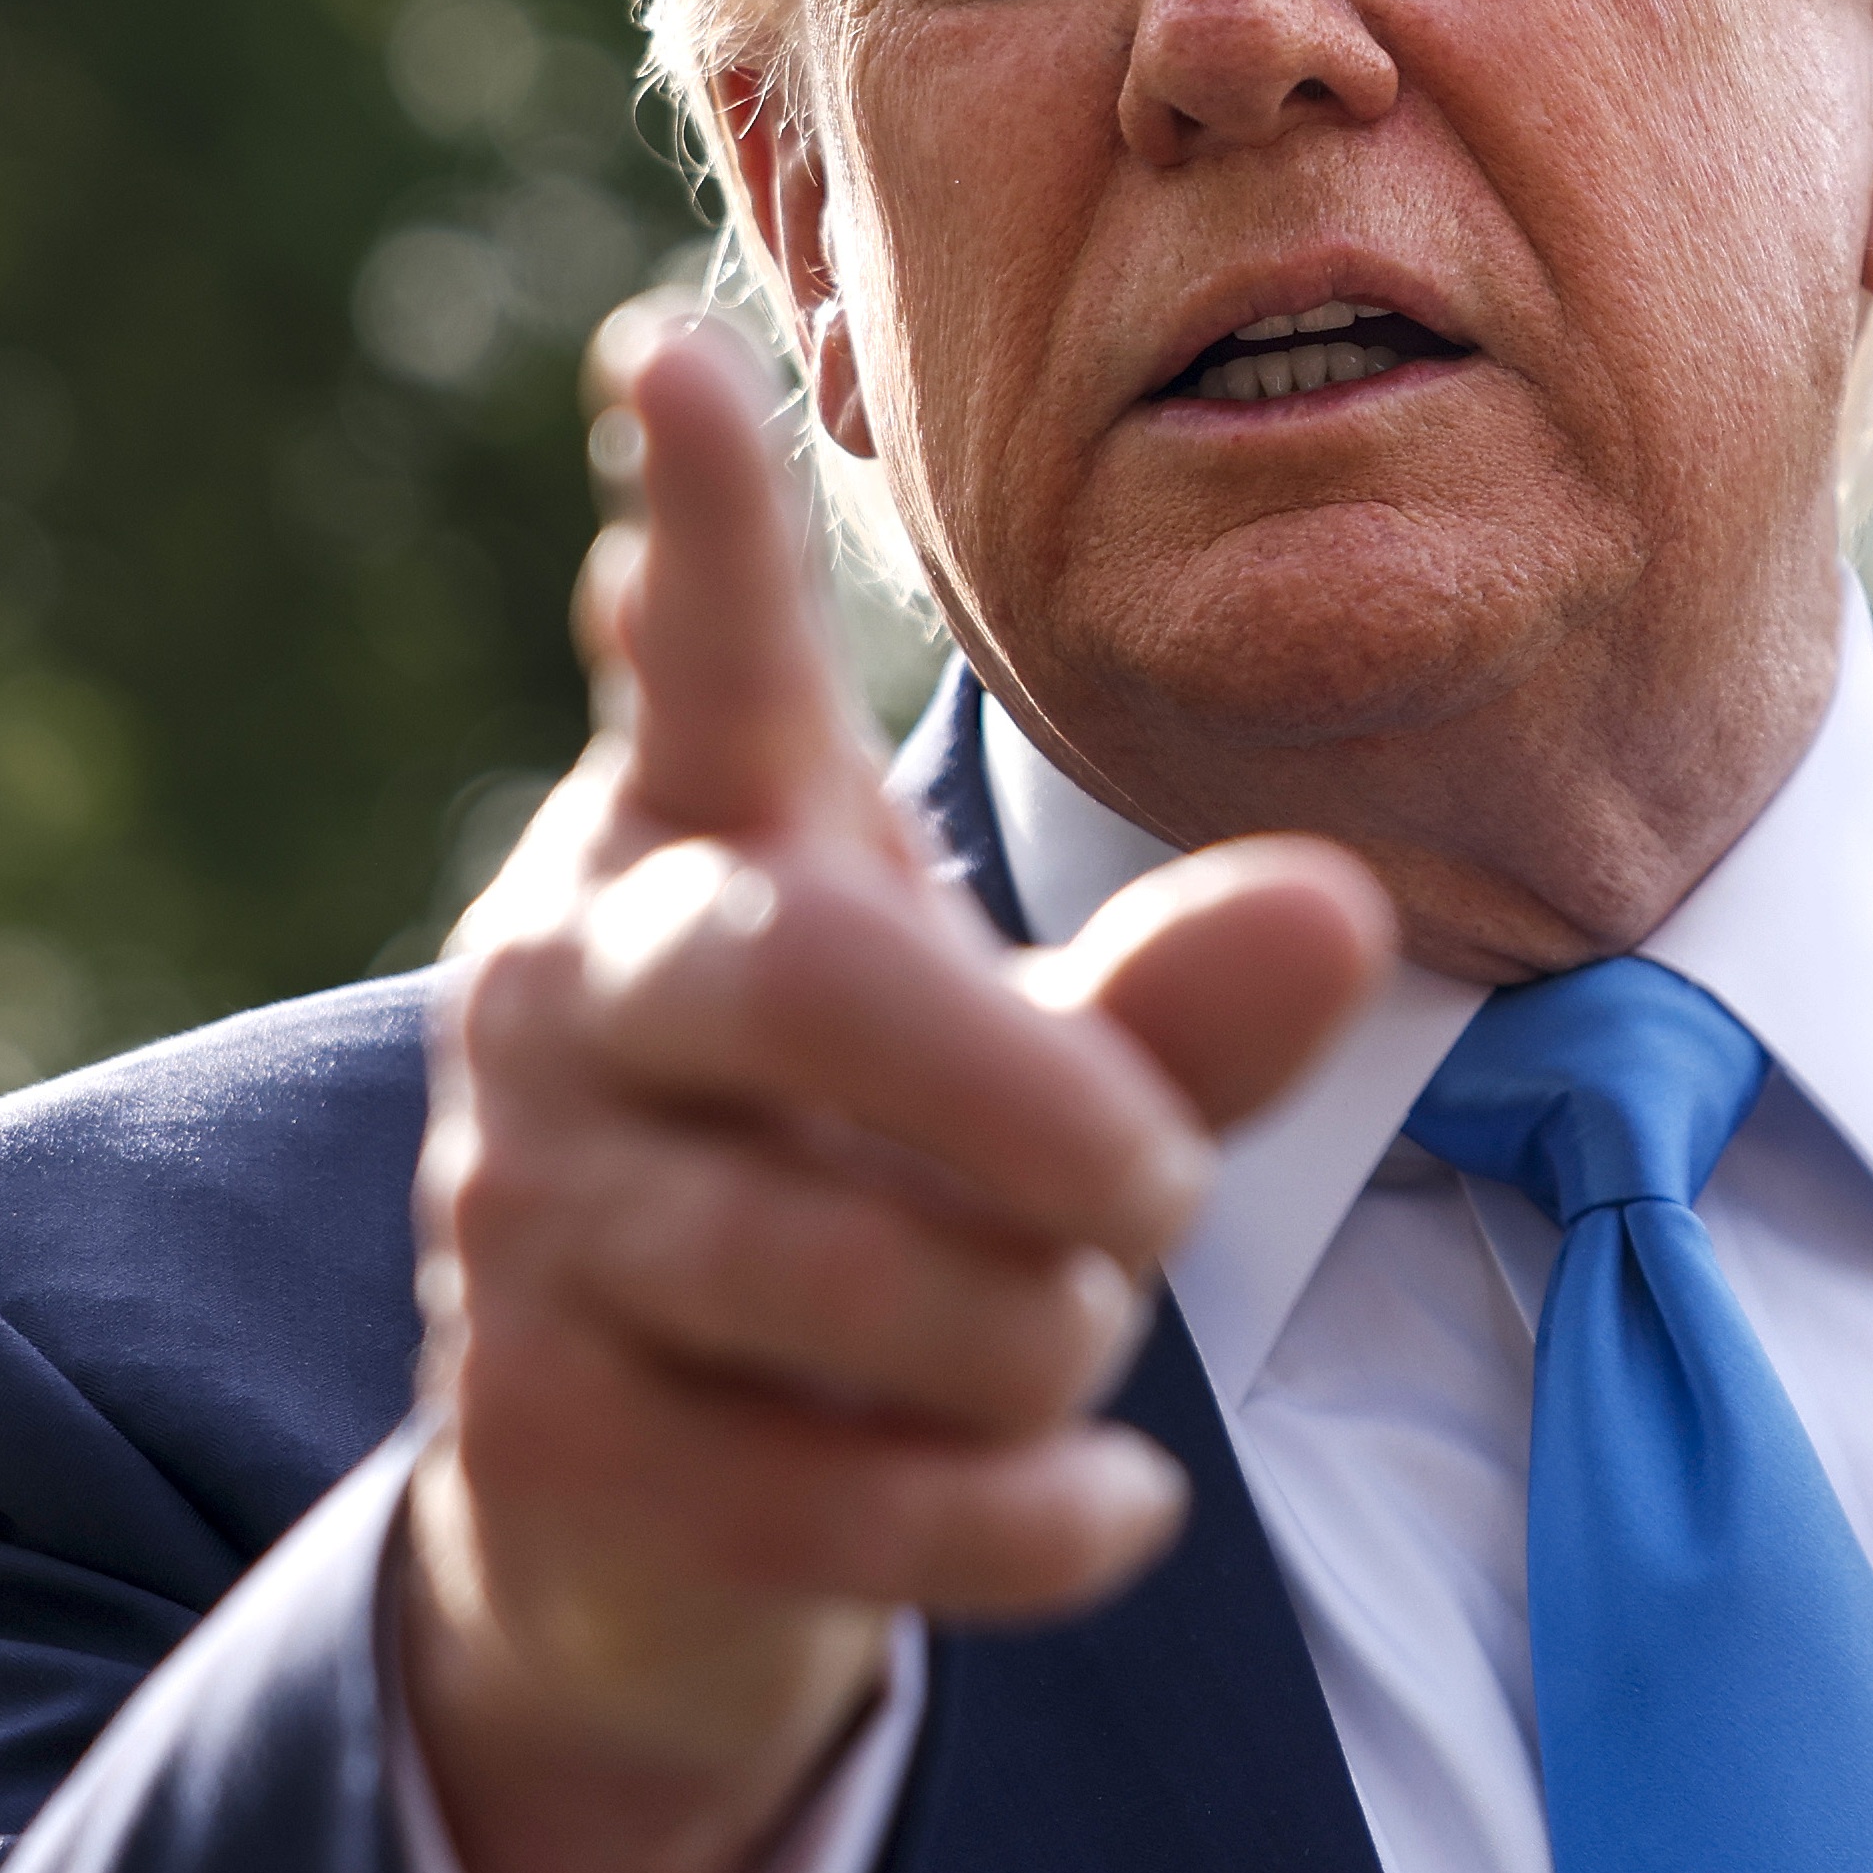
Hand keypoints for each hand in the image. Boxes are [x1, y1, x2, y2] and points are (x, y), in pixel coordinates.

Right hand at [401, 302, 1386, 1872]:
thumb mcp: (1029, 1074)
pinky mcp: (541, 1439)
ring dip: (1040, 1333)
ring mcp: (527, 1218)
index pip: (702, 664)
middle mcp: (573, 997)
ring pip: (858, 1274)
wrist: (645, 1510)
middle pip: (808, 992)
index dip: (696, 523)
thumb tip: (1344, 910)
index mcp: (695, 849)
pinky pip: (846, 1496)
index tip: (671, 357)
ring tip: (1064, 1335)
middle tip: (1162, 1185)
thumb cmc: (871, 1193)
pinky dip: (1025, 1516)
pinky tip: (1103, 1508)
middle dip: (1041, 1106)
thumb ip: (1183, 1000)